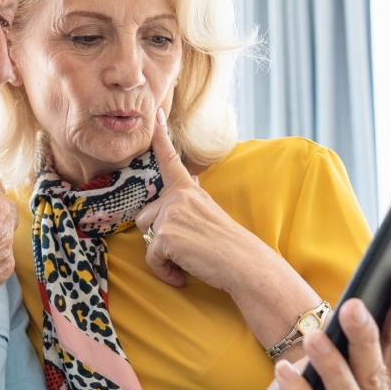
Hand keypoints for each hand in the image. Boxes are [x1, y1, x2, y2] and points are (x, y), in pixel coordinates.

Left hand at [133, 110, 279, 290]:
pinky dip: (164, 271)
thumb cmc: (228, 245)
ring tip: (186, 261)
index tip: (156, 115)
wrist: (245, 264)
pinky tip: (181, 275)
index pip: (171, 160)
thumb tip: (187, 181)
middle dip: (158, 237)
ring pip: (146, 236)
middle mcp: (178, 197)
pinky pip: (151, 257)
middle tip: (185, 250)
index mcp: (189, 190)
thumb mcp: (210, 211)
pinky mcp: (165, 234)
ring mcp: (170, 213)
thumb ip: (193, 196)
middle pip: (145, 216)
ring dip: (161, 255)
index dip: (161, 137)